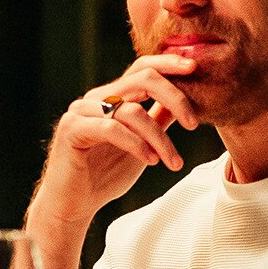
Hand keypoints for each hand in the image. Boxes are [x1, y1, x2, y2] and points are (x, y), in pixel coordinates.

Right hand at [29, 55, 199, 227]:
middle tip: (193, 124)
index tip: (194, 69)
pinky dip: (136, 144)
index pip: (142, 68)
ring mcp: (81, 111)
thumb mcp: (142, 144)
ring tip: (173, 161)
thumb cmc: (104, 175)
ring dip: (159, 138)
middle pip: (142, 79)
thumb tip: (183, 102)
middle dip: (174, 98)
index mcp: (112, 96)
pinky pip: (111, 129)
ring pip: (131, 111)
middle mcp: (96, 98)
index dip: (168, 64)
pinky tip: (150, 160)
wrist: (73, 204)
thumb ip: (157, 120)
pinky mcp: (72, 129)